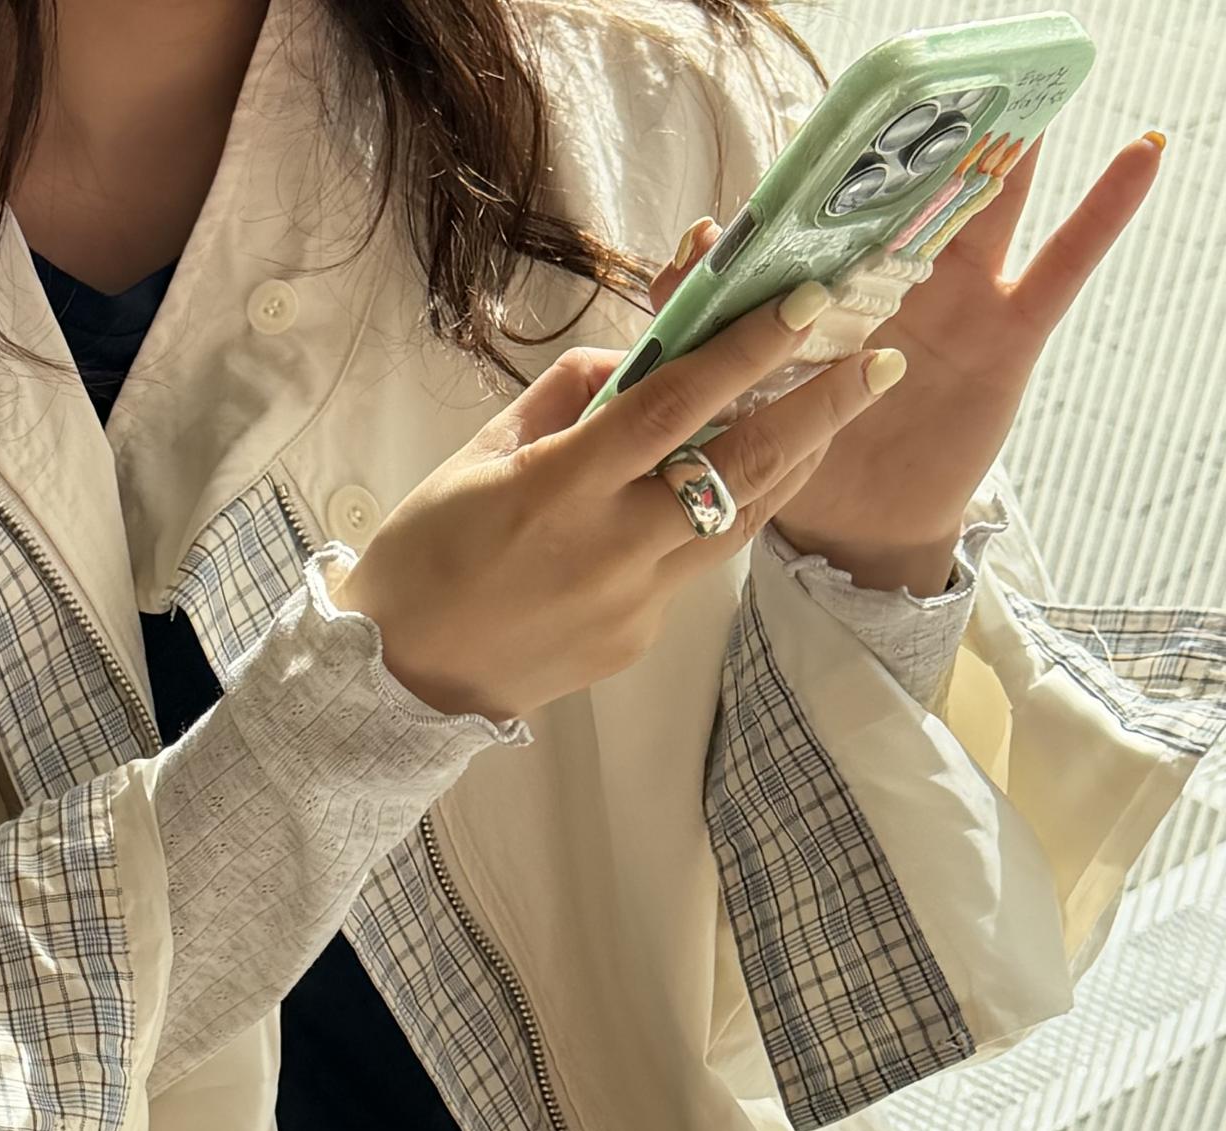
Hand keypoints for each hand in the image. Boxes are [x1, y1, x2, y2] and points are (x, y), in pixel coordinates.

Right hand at [336, 293, 902, 721]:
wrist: (399, 680)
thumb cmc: (424, 555)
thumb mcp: (479, 454)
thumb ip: (566, 399)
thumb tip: (636, 361)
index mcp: (559, 489)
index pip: (674, 405)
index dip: (746, 350)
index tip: (805, 302)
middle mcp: (609, 548)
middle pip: (740, 470)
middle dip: (819, 410)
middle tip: (879, 362)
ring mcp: (633, 603)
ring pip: (738, 522)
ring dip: (792, 464)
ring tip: (832, 416)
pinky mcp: (639, 640)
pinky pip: (688, 566)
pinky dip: (708, 520)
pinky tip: (709, 495)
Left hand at [660, 132, 1165, 593]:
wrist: (854, 531)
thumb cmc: (794, 458)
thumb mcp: (741, 394)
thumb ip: (708, 324)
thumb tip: (690, 248)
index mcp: (832, 283)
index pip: (831, 209)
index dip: (828, 172)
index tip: (820, 133)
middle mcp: (896, 277)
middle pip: (913, 189)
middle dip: (924, 137)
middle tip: (936, 79)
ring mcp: (958, 297)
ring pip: (988, 205)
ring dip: (1010, 146)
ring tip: (1031, 85)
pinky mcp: (1008, 331)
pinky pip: (1064, 265)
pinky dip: (1104, 210)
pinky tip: (1141, 153)